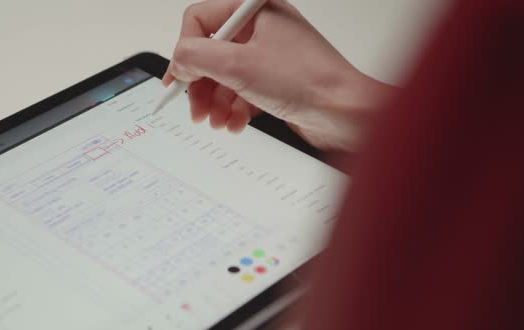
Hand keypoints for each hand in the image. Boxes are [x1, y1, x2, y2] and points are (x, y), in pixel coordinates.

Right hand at [165, 0, 393, 151]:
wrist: (346, 113)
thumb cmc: (308, 81)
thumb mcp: (238, 66)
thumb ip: (197, 57)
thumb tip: (178, 60)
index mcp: (254, 9)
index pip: (200, 21)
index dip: (185, 52)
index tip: (179, 80)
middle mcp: (262, 27)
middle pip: (210, 53)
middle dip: (200, 85)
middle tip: (195, 109)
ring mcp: (269, 55)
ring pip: (224, 76)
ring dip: (216, 102)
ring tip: (217, 121)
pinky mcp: (276, 81)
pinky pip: (242, 92)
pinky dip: (234, 109)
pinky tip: (236, 123)